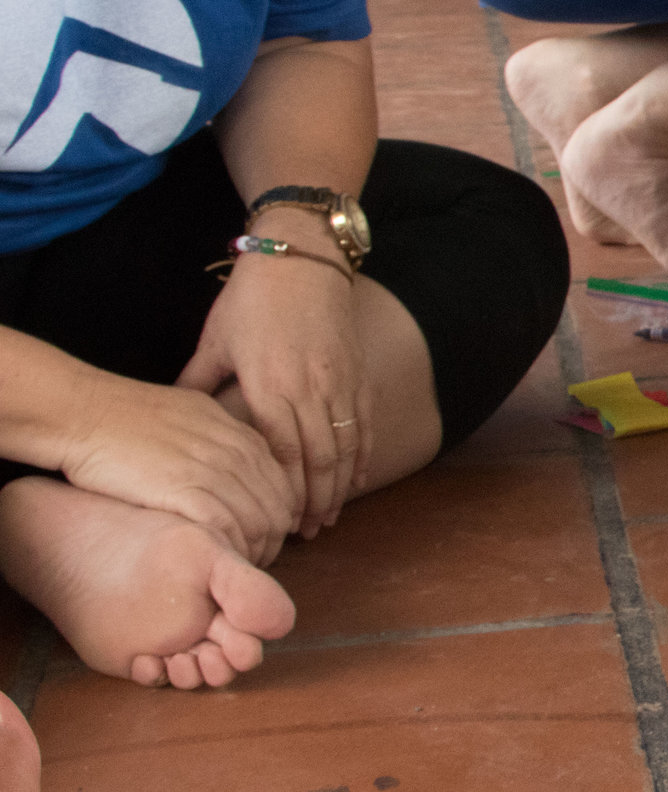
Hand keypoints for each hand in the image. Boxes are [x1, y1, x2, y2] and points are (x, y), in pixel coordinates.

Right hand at [52, 372, 297, 563]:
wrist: (83, 412)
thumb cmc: (125, 418)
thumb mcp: (190, 417)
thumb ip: (218, 440)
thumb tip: (233, 467)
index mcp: (240, 434)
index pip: (283, 484)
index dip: (280, 515)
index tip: (267, 535)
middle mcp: (235, 451)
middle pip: (278, 506)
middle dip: (273, 539)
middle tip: (257, 560)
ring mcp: (213, 469)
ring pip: (259, 521)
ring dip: (256, 550)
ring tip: (241, 566)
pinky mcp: (184, 488)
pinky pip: (227, 528)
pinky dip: (231, 549)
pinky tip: (221, 560)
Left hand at [176, 245, 366, 540]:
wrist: (304, 257)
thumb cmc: (252, 298)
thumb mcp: (214, 340)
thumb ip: (199, 383)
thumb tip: (180, 418)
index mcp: (271, 384)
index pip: (282, 452)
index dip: (282, 492)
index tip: (276, 521)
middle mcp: (311, 389)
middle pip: (318, 460)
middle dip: (313, 502)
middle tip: (304, 533)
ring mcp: (339, 382)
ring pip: (344, 448)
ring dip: (338, 487)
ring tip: (328, 517)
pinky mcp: (357, 374)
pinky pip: (362, 425)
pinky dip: (360, 456)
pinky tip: (354, 479)